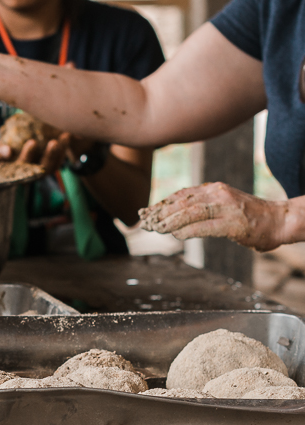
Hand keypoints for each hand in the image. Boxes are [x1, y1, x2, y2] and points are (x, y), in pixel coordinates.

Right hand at [0, 132, 70, 175]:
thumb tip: (7, 150)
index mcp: (15, 175)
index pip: (23, 167)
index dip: (28, 156)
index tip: (31, 142)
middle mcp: (30, 175)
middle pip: (43, 169)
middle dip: (50, 156)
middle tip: (54, 142)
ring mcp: (39, 170)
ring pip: (54, 165)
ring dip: (61, 152)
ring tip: (66, 136)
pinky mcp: (47, 164)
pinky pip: (58, 159)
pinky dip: (64, 149)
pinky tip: (68, 135)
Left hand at [139, 182, 290, 251]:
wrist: (279, 220)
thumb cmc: (248, 216)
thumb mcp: (222, 204)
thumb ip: (202, 207)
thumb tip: (175, 217)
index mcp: (213, 189)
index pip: (181, 195)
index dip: (161, 204)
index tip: (145, 213)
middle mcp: (219, 194)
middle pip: (182, 202)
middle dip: (161, 213)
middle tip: (146, 223)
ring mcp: (227, 208)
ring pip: (191, 212)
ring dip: (171, 221)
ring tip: (157, 229)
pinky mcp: (234, 224)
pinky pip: (206, 227)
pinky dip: (189, 230)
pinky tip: (177, 235)